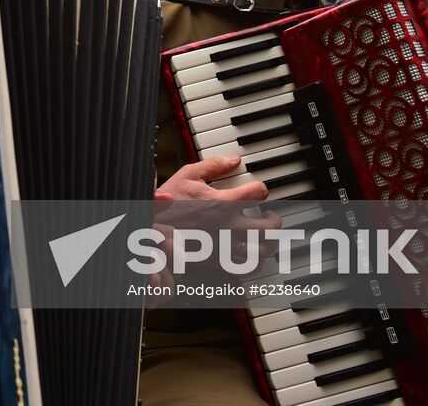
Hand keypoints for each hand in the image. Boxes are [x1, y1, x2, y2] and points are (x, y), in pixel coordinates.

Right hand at [150, 155, 277, 291]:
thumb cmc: (169, 203)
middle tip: (270, 215)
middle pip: (268, 226)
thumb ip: (213, 165)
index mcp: (223, 203)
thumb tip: (234, 160)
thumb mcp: (187, 175)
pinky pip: (248, 267)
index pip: (259, 193)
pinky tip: (254, 252)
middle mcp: (228, 226)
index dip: (261, 188)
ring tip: (266, 234)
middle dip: (274, 219)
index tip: (257, 190)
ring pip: (262, 248)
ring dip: (270, 240)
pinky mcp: (220, 260)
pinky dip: (257, 261)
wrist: (152, 230)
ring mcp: (226, 245)